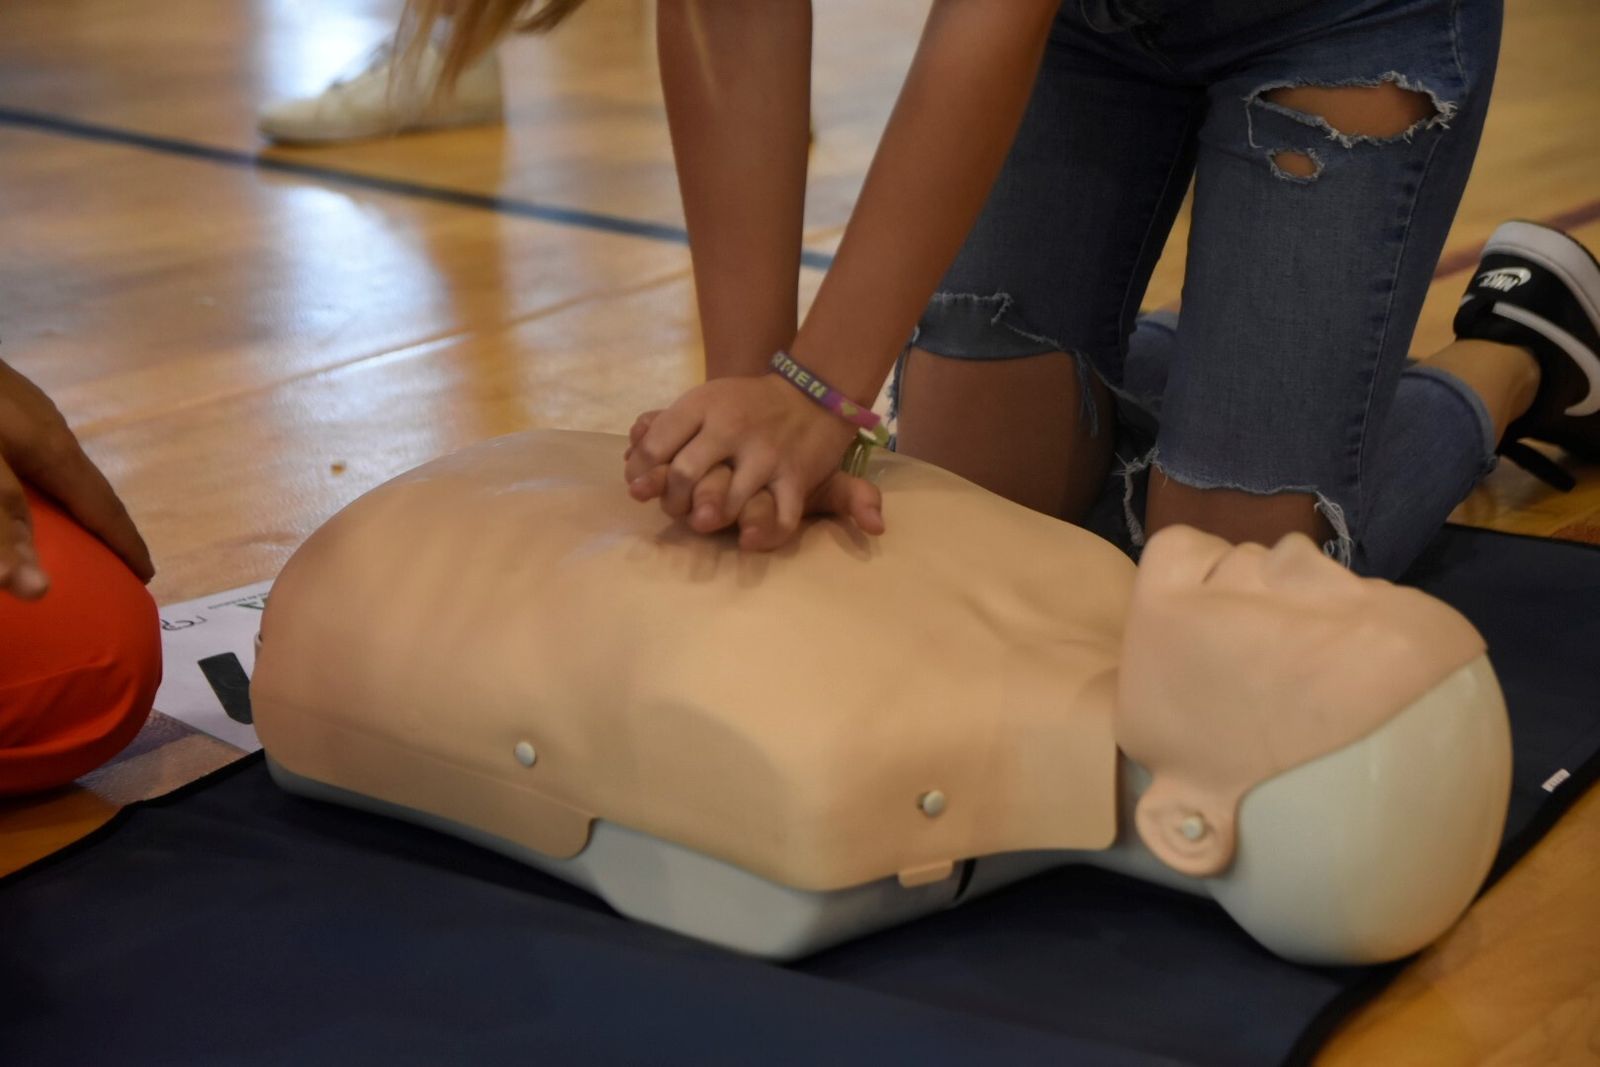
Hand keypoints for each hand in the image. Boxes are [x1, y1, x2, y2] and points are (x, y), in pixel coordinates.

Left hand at [0, 360, 153, 599]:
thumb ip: (4, 521)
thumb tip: (39, 591)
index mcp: (54, 450)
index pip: (105, 508)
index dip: (125, 543)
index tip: (146, 578)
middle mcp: (50, 429)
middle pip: (88, 487)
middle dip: (105, 526)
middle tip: (112, 563)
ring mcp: (24, 410)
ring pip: (58, 469)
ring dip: (72, 503)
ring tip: (70, 529)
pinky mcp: (0, 401)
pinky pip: (32, 456)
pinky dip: (40, 485)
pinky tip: (17, 482)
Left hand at [623, 378, 885, 549]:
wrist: (811, 394)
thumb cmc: (745, 405)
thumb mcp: (704, 400)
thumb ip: (665, 426)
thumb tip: (628, 459)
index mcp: (704, 405)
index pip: (656, 445)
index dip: (640, 472)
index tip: (640, 486)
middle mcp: (732, 427)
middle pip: (684, 474)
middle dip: (672, 501)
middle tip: (676, 508)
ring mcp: (766, 454)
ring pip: (726, 500)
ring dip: (708, 518)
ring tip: (703, 521)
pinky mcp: (796, 476)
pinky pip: (780, 515)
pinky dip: (762, 534)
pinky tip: (746, 541)